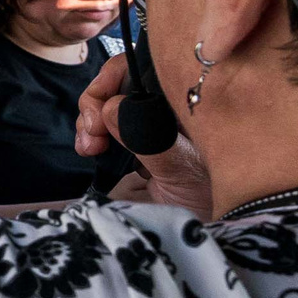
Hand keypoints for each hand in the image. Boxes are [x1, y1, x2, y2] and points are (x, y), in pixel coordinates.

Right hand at [76, 53, 212, 215]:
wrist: (204, 230)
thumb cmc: (209, 197)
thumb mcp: (183, 166)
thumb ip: (149, 138)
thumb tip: (111, 108)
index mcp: (182, 101)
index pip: (142, 67)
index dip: (113, 79)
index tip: (100, 109)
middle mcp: (164, 108)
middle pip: (117, 84)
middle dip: (94, 104)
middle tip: (91, 134)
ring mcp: (147, 127)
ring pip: (104, 107)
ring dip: (88, 123)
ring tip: (89, 148)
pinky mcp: (132, 148)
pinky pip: (103, 130)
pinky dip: (90, 137)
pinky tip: (90, 150)